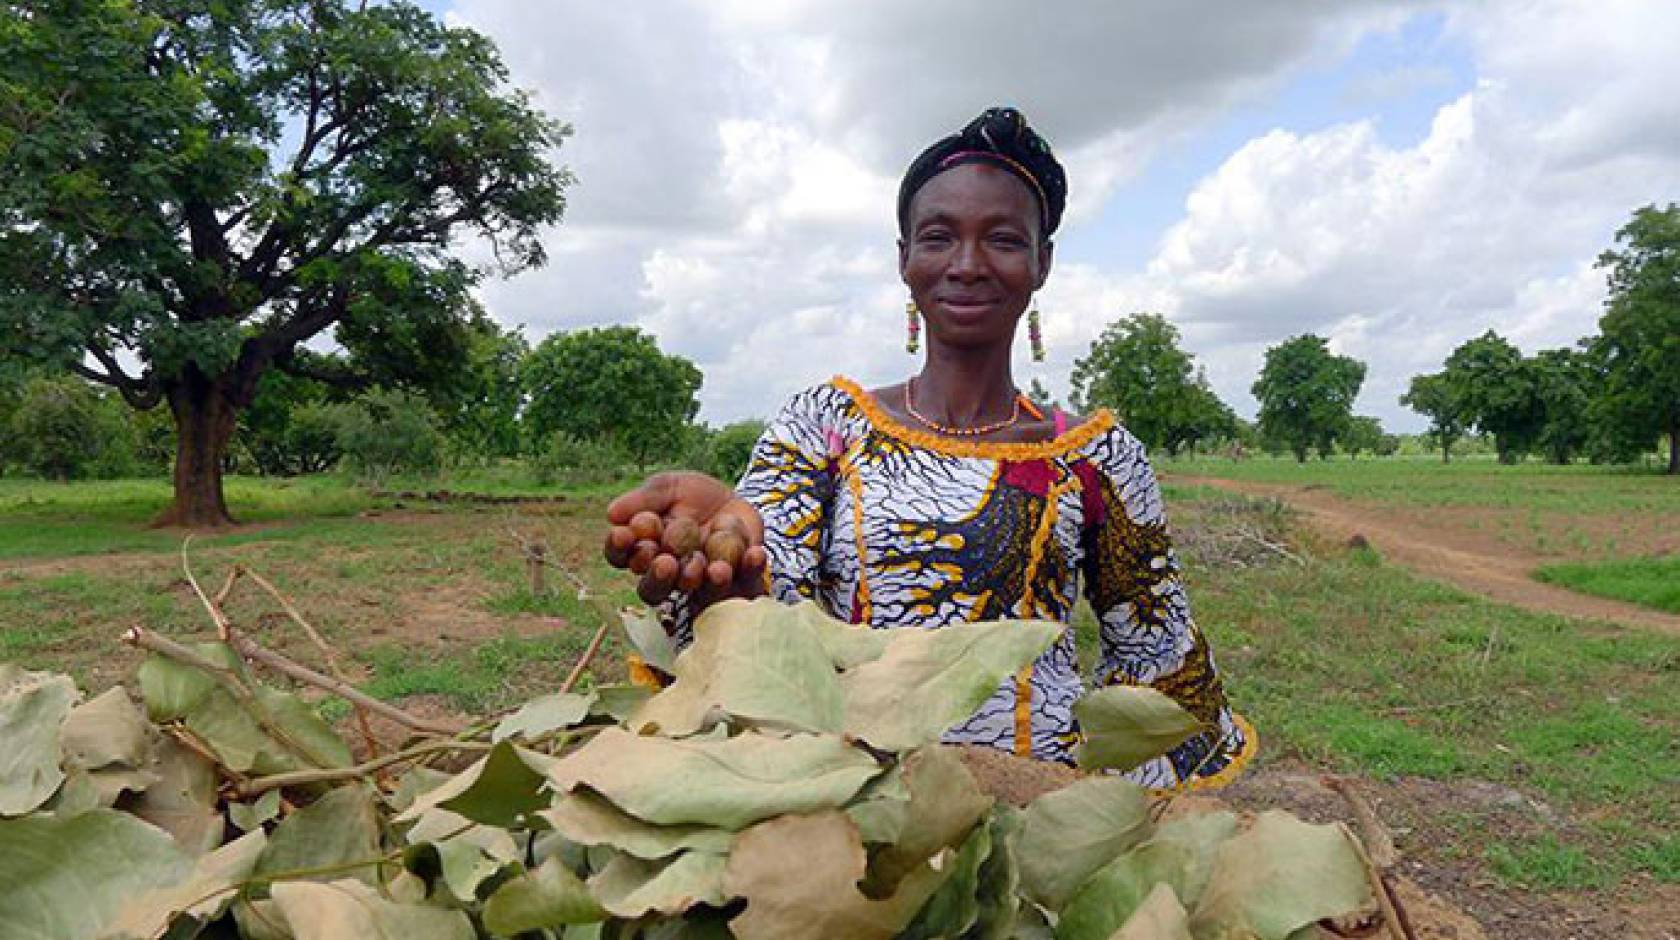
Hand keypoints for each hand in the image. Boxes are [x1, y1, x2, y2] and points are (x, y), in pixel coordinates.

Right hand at [603, 472, 768, 606]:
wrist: (732, 500)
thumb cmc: (690, 496)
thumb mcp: (668, 487)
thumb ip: (644, 499)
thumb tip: (612, 514)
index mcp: (643, 551)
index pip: (622, 557)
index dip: (619, 549)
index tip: (624, 535)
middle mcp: (668, 574)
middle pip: (652, 588)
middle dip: (657, 576)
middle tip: (665, 561)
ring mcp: (701, 581)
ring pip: (693, 592)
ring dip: (699, 580)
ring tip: (708, 567)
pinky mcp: (737, 579)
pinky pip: (743, 582)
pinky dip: (750, 568)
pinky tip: (753, 554)